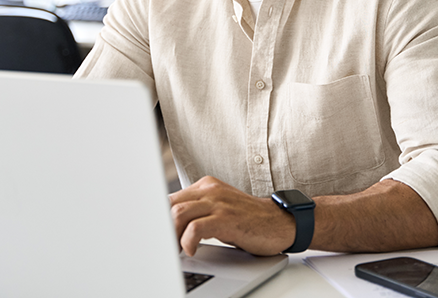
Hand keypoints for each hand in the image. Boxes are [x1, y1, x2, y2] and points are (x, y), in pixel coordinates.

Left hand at [169, 176, 294, 256]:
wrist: (280, 222)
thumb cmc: (248, 220)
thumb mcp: (219, 209)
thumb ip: (198, 212)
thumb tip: (171, 227)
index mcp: (205, 186)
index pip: (170, 199)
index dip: (160, 218)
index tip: (156, 235)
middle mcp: (209, 190)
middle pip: (169, 205)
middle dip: (163, 229)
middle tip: (164, 247)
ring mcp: (218, 202)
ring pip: (178, 214)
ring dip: (172, 237)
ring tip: (176, 251)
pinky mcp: (226, 218)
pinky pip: (195, 228)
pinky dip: (187, 241)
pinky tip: (192, 251)